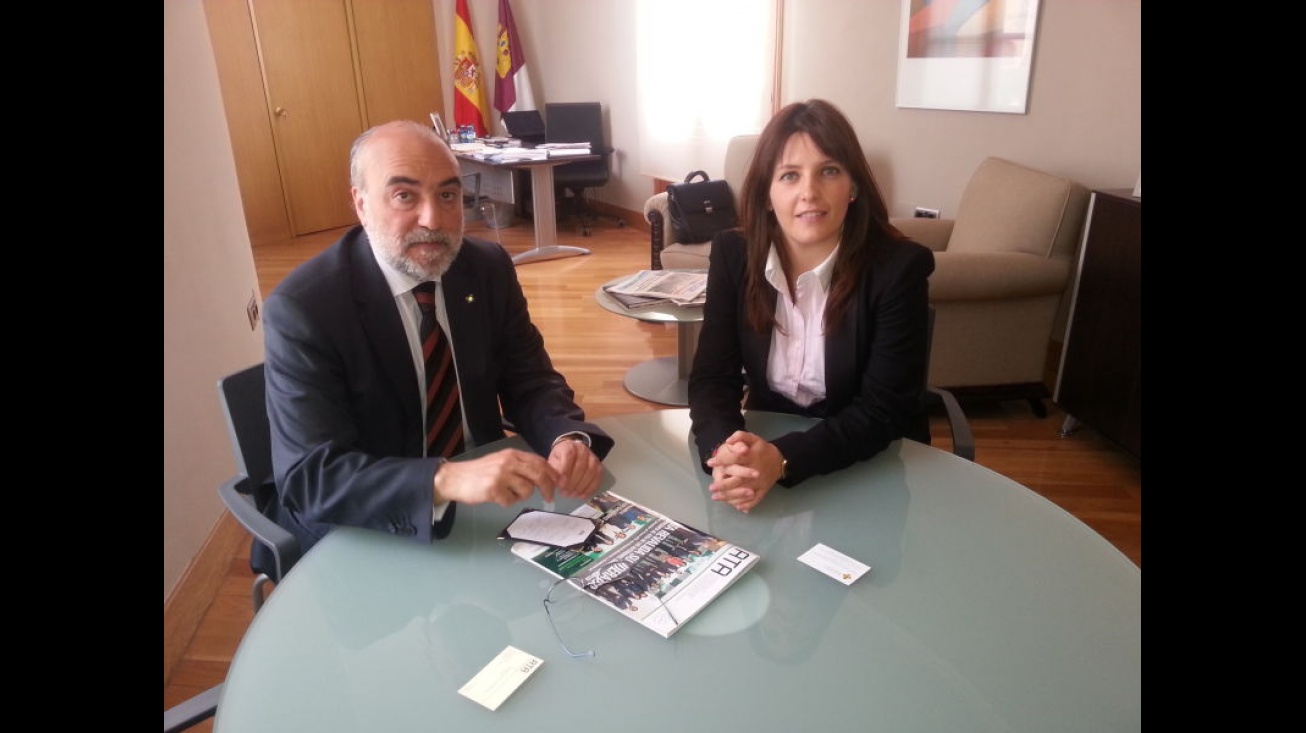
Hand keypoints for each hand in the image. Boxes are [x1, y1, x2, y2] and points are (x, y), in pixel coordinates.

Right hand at [433, 448, 560, 505]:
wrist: (455, 478)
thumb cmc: (480, 472)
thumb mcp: (501, 462)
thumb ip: (520, 466)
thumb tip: (544, 477)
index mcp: (512, 454)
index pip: (539, 462)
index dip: (552, 474)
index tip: (558, 483)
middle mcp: (508, 462)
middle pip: (539, 475)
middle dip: (548, 488)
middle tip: (550, 498)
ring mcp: (501, 475)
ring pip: (526, 490)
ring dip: (520, 496)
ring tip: (507, 493)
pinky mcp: (493, 489)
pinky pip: (510, 501)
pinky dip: (506, 502)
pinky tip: (496, 497)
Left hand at [547, 438, 602, 498]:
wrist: (570, 454)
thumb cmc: (560, 460)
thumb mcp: (552, 462)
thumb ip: (553, 470)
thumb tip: (554, 483)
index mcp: (569, 446)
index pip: (569, 456)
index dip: (565, 471)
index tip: (560, 485)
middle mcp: (583, 450)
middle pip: (580, 467)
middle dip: (572, 483)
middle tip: (564, 493)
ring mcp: (592, 458)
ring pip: (590, 473)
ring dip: (580, 487)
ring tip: (572, 495)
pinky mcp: (598, 467)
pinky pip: (597, 478)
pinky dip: (589, 489)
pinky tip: (581, 495)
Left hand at [705, 431, 783, 512]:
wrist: (780, 460)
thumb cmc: (762, 449)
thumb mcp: (753, 439)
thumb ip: (740, 436)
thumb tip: (728, 441)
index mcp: (751, 457)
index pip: (735, 458)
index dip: (722, 460)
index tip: (710, 462)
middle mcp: (755, 471)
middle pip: (738, 479)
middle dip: (724, 485)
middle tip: (711, 488)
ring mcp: (760, 482)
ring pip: (743, 491)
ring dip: (730, 496)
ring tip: (716, 497)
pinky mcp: (764, 490)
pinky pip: (756, 499)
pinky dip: (747, 504)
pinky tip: (737, 507)